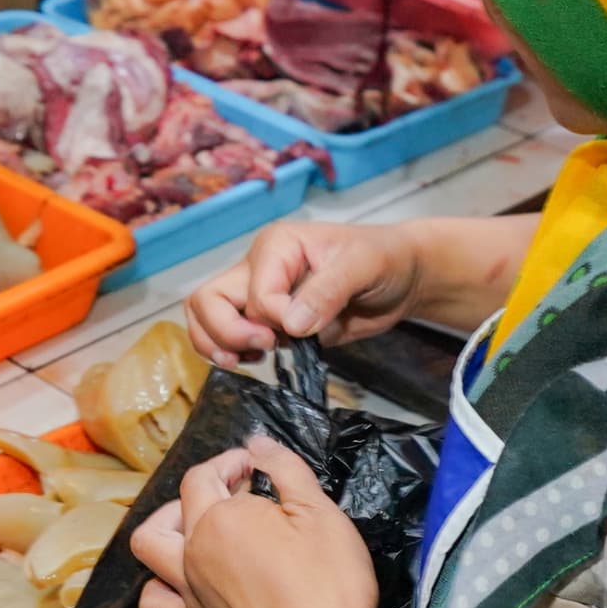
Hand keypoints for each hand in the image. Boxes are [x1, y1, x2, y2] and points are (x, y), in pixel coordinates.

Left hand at [130, 439, 381, 607]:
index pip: (207, 475)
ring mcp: (189, 591)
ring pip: (150, 549)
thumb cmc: (327, 585)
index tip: (257, 466)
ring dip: (165, 527)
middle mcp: (194, 550)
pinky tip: (183, 581)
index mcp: (221, 517)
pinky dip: (159, 587)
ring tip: (198, 526)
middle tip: (238, 491)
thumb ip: (285, 469)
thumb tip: (256, 443)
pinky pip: (156, 604)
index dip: (230, 462)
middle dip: (204, 486)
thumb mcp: (322, 513)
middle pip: (178, 504)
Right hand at [187, 219, 422, 360]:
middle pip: (208, 299)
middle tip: (263, 349)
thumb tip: (291, 326)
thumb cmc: (384, 258)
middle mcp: (258, 268)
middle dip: (226, 331)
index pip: (254, 293)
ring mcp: (259, 296)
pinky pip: (227, 336)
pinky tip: (256, 361)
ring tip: (245, 361)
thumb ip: (327, 291)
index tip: (304, 329)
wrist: (400, 277)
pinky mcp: (268, 323)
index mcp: (276, 247)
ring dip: (216, 343)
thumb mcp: (362, 266)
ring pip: (206, 316)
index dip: (273, 318)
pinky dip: (231, 352)